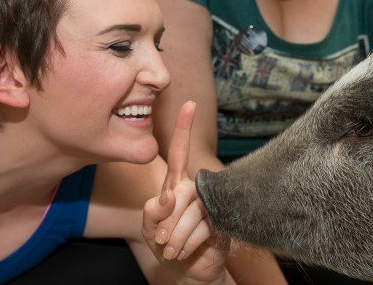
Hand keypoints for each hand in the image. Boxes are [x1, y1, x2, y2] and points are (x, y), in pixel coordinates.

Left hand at [142, 101, 229, 283]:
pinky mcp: (223, 221)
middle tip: (161, 241)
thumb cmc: (166, 244)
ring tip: (172, 249)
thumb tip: (164, 199)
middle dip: (166, 222)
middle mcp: (197, 189)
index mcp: (177, 184)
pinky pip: (203, 227)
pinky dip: (189, 242)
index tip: (189, 104)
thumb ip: (152, 213)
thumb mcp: (149, 229)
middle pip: (180, 193)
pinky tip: (187, 250)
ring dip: (176, 236)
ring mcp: (212, 204)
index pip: (180, 153)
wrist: (188, 270)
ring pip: (192, 213)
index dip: (184, 129)